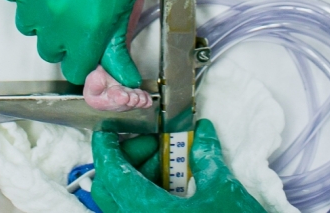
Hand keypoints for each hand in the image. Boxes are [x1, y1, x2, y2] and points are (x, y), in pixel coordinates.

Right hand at [0, 0, 155, 84]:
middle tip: (79, 9)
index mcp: (90, 26)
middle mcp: (57, 14)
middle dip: (64, 36)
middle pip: (49, 48)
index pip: (75, 68)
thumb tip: (120, 72)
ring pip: (27, 23)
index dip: (84, 55)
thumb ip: (116, 38)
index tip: (88, 43)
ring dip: (42, 13)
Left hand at [92, 122, 267, 211]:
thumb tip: (204, 130)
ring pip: (119, 204)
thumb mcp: (223, 190)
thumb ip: (206, 156)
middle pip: (109, 186)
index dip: (106, 144)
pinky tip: (171, 192)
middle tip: (155, 146)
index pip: (109, 171)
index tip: (112, 126)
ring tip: (168, 168)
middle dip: (127, 159)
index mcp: (145, 210)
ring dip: (136, 179)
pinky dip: (143, 198)